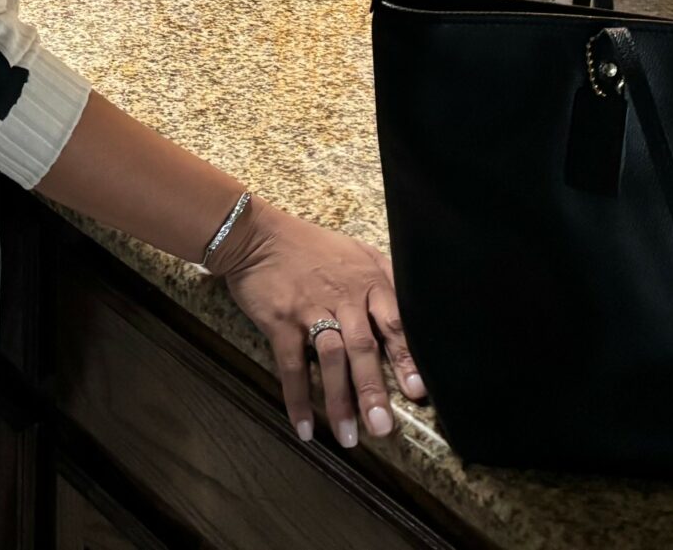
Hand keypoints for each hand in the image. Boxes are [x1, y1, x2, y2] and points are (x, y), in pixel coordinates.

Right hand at [212, 199, 424, 447]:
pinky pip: (292, 365)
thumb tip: (415, 307)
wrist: (255, 236)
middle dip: (374, 389)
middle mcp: (343, 297)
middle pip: (363, 347)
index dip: (406, 357)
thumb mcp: (355, 251)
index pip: (393, 322)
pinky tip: (305, 427)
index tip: (417, 391)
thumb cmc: (310, 246)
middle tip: (383, 427)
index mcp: (366, 281)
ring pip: (330, 359)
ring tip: (348, 437)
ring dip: (339, 400)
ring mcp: (310, 309)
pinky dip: (298, 398)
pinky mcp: (281, 321)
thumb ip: (385, 278)